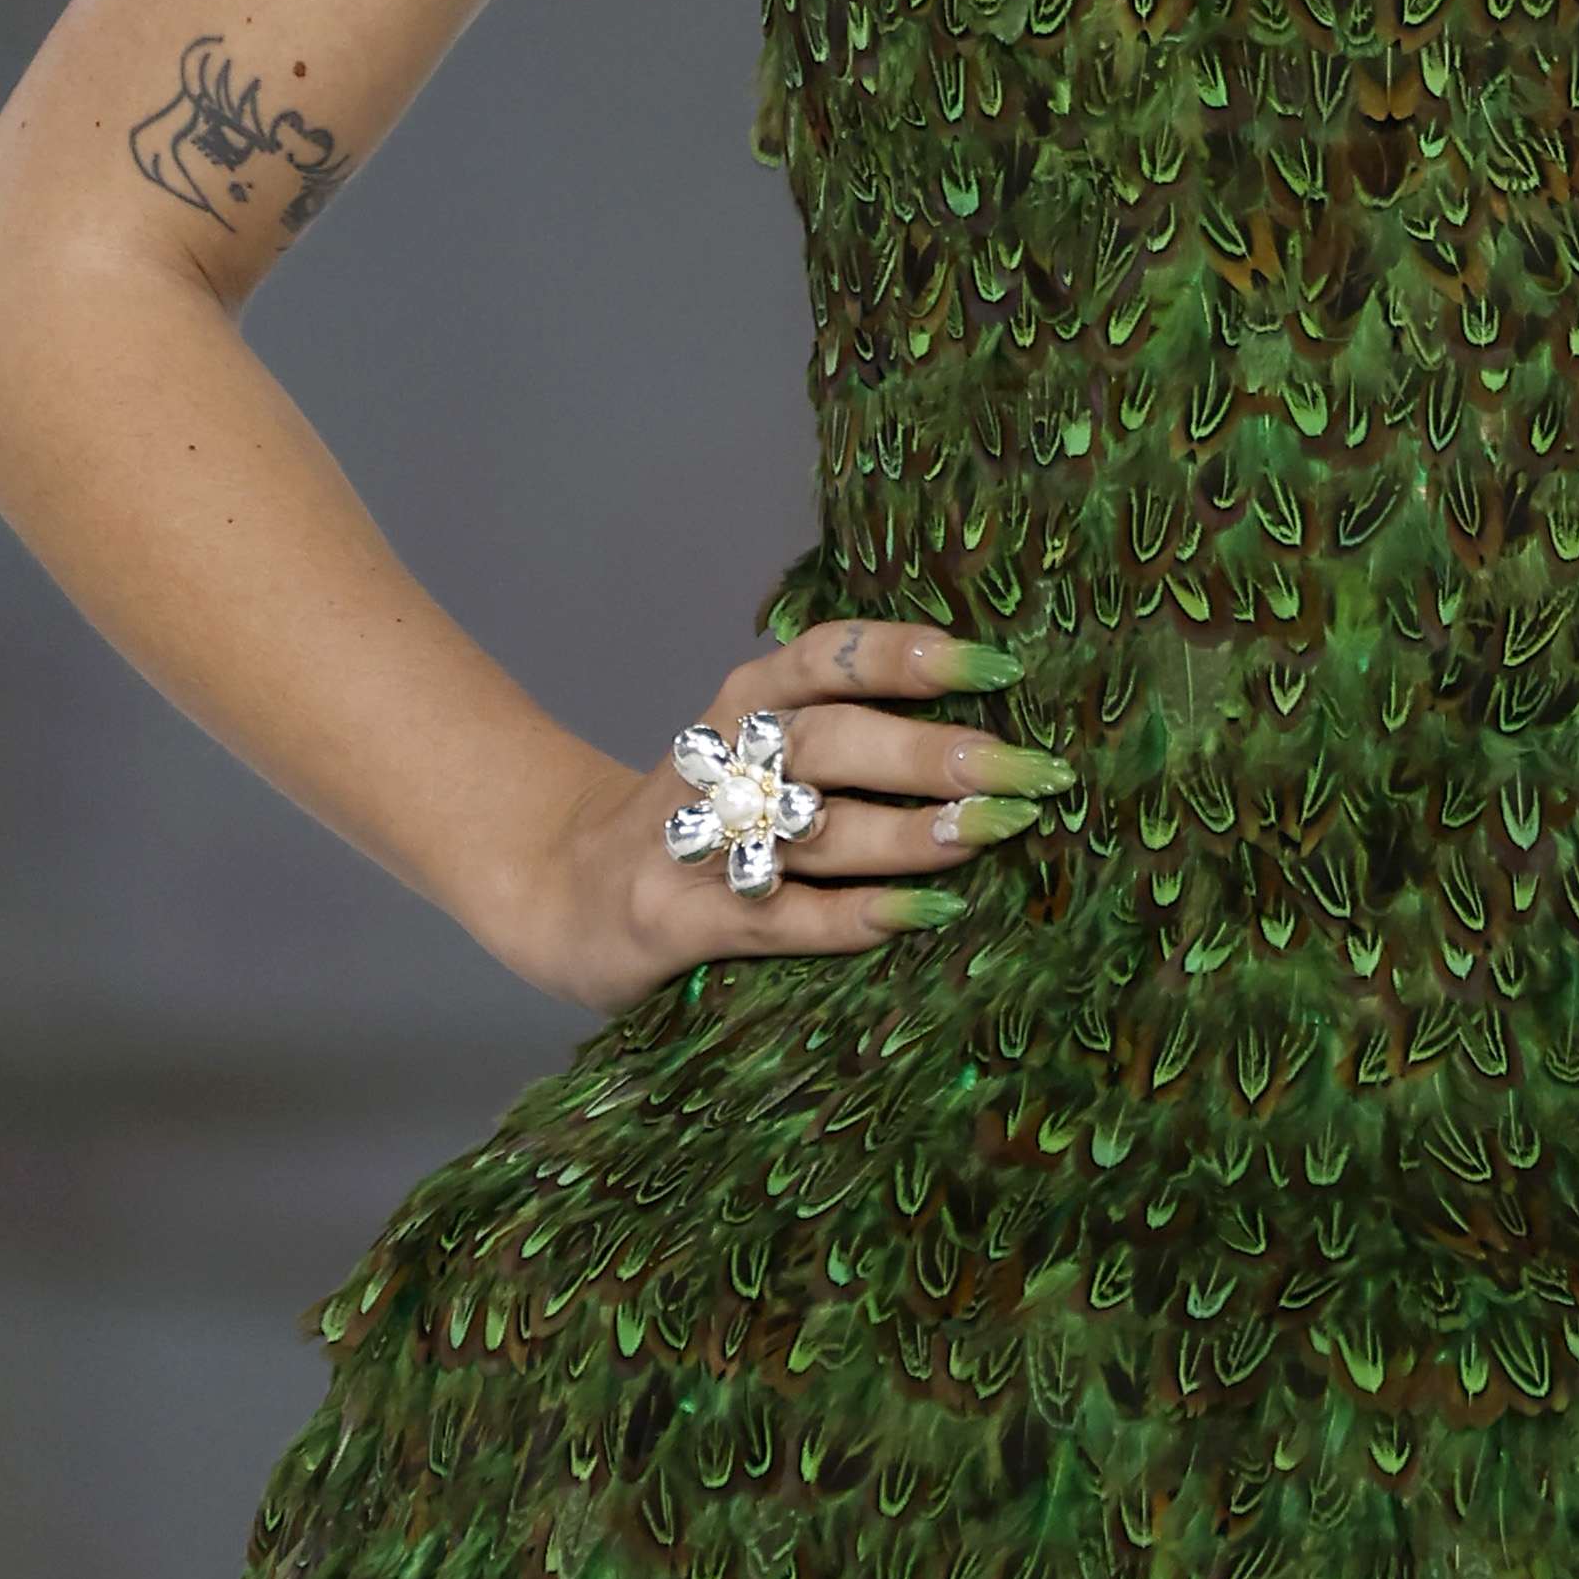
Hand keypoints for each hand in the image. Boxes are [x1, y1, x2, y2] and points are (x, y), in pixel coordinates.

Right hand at [487, 618, 1069, 1011]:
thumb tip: (990, 732)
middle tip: (1021, 768)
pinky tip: (921, 914)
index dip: (909, 656)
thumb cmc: (696, 817)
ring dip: (907, 834)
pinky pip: (779, 917)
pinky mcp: (678, 922)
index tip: (997, 666)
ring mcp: (695, 843)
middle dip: (927, 753)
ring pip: (811, 829)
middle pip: (829, 742)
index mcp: (745, 705)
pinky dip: (852, 916)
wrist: (557, 889)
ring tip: (989, 833)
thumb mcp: (751, 750)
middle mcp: (721, 760)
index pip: (828, 657)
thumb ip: (843, 733)